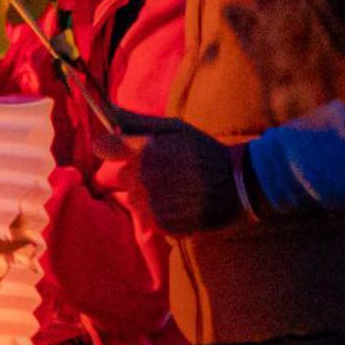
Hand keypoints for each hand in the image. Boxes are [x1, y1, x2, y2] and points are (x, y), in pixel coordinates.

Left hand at [96, 108, 244, 235]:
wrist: (239, 185)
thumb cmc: (206, 152)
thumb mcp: (176, 129)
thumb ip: (138, 124)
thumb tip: (105, 119)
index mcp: (149, 149)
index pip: (110, 147)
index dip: (111, 148)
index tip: (109, 149)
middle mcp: (147, 176)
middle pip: (124, 176)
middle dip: (139, 173)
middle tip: (167, 172)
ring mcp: (154, 202)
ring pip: (134, 199)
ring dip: (148, 195)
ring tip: (175, 190)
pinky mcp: (162, 224)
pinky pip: (148, 218)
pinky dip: (160, 213)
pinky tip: (180, 205)